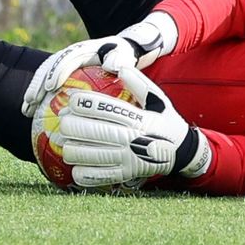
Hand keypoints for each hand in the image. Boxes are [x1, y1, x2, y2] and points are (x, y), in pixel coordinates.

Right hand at [19, 12, 176, 116]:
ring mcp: (65, 64)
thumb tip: (113, 67)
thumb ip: (120, 58)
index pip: (67, 58)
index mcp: (84, 50)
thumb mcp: (125, 54)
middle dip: (38, 83)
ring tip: (26, 110)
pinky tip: (34, 115)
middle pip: (49, 68)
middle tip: (30, 101)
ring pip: (45, 76)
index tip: (50, 87)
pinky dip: (41, 98)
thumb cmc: (126, 56)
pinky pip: (49, 85)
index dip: (57, 71)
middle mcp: (71, 55)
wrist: (123, 50)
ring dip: (34, 92)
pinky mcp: (64, 74)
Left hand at [56, 66, 212, 187]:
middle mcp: (134, 140)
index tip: (72, 99)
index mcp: (141, 119)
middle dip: (75, 125)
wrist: (182, 153)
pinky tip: (74, 167)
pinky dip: (84, 174)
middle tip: (62, 120)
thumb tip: (120, 67)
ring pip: (94, 156)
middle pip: (97, 132)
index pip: (109, 109)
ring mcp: (130, 159)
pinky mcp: (126, 175)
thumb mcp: (158, 100)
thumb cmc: (165, 121)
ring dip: (75, 149)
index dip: (87, 103)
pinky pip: (101, 176)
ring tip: (64, 143)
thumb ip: (140, 84)